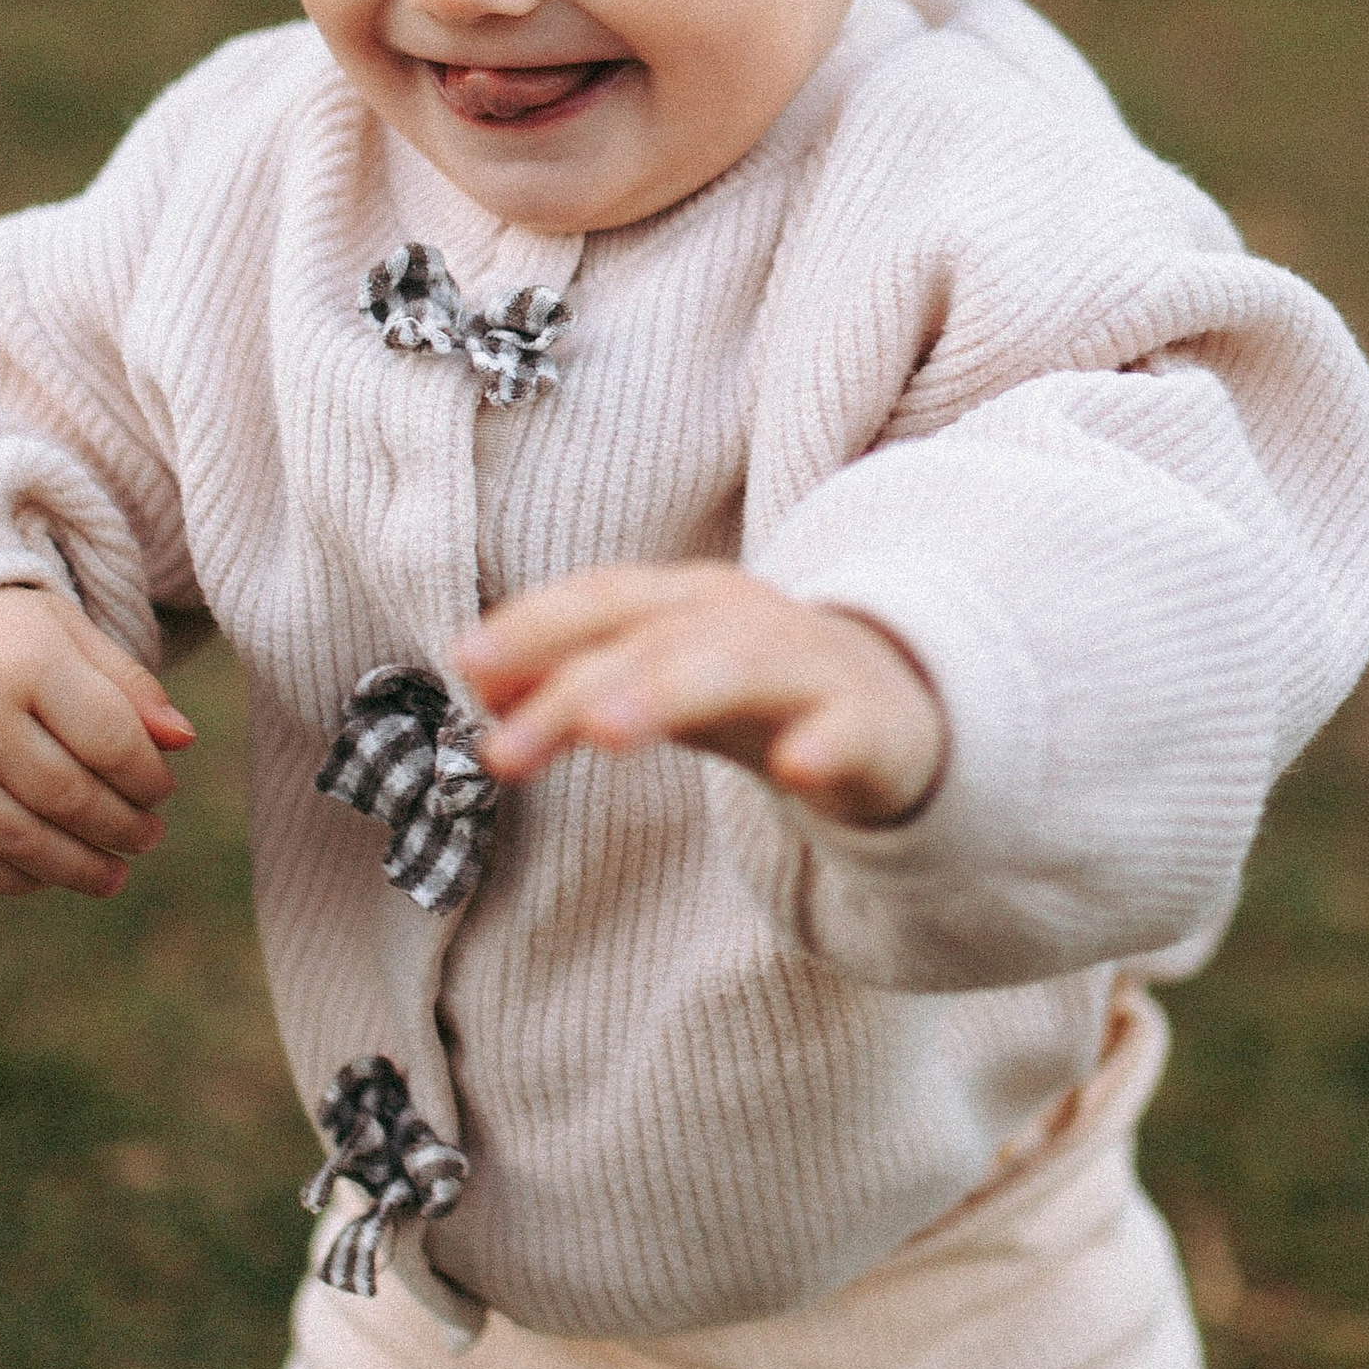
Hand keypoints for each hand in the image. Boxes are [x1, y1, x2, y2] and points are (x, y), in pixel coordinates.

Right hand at [0, 586, 194, 897]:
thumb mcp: (65, 634)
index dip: (148, 779)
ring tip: (113, 874)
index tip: (161, 790)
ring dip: (79, 868)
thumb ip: (127, 686)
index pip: (110, 742)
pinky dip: (17, 878)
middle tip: (147, 837)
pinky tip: (48, 874)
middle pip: (69, 798)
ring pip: (22, 841)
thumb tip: (183, 741)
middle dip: (121, 827)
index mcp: (22, 660)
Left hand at [454, 564, 945, 829]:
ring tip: (606, 733)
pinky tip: (796, 768)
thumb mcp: (661, 680)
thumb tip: (474, 677)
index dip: (532, 626)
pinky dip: (824, 744)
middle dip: (573, 686)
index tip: (465, 665)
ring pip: (734, 669)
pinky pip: (848, 732)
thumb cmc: (760, 691)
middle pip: (649, 644)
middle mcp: (743, 620)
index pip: (602, 600)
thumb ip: (573, 675)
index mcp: (686, 602)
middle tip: (505, 748)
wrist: (902, 706)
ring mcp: (810, 666)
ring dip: (667, 692)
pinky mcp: (871, 725)